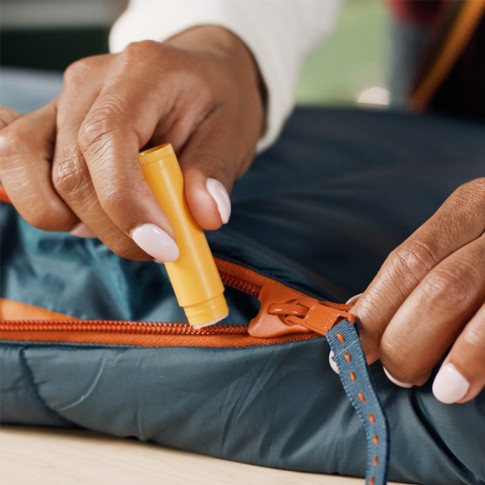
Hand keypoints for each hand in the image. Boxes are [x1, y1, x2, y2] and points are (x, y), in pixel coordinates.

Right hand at [0, 26, 264, 260]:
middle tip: (156, 248)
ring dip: (69, 218)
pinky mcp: (53, 122)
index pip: (106, 139)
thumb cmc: (218, 102)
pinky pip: (16, 159)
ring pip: (25, 167)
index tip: (161, 245)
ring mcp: (64, 100)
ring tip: (120, 227)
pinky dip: (34, 194)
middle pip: (69, 169)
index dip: (126, 204)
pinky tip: (72, 213)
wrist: (203, 76)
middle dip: (111, 227)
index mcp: (142, 72)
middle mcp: (91, 82)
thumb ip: (214, 173)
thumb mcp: (233, 134)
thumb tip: (205, 216)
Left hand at [352, 178, 484, 403]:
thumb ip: (419, 275)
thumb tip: (358, 312)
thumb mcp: (465, 244)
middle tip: (394, 371)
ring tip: (423, 384)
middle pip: (437, 285)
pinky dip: (476, 358)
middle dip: (404, 338)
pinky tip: (458, 386)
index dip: (374, 310)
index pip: (407, 262)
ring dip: (437, 353)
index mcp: (470, 207)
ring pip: (465, 300)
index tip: (346, 345)